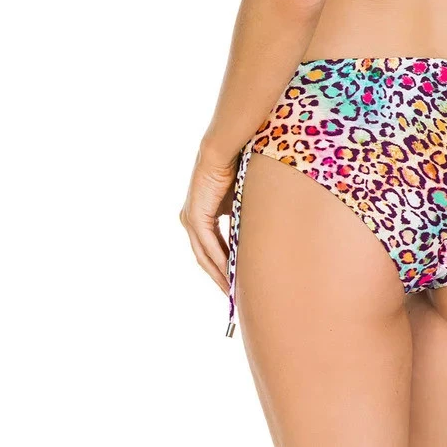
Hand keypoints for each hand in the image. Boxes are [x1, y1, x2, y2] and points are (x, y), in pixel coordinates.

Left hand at [179, 147, 239, 297]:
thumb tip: (255, 240)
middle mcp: (191, 220)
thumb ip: (240, 222)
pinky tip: (230, 273)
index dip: (223, 266)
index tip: (236, 282)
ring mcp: (190, 219)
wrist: (224, 151)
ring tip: (233, 290)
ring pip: (205, 255)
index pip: (211, 248)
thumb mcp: (239, 202)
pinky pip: (207, 245)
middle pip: (206, 257)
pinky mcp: (195, 217)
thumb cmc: (235, 170)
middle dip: (220, 277)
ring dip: (219, 273)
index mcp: (200, 216)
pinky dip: (219, 260)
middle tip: (235, 296)